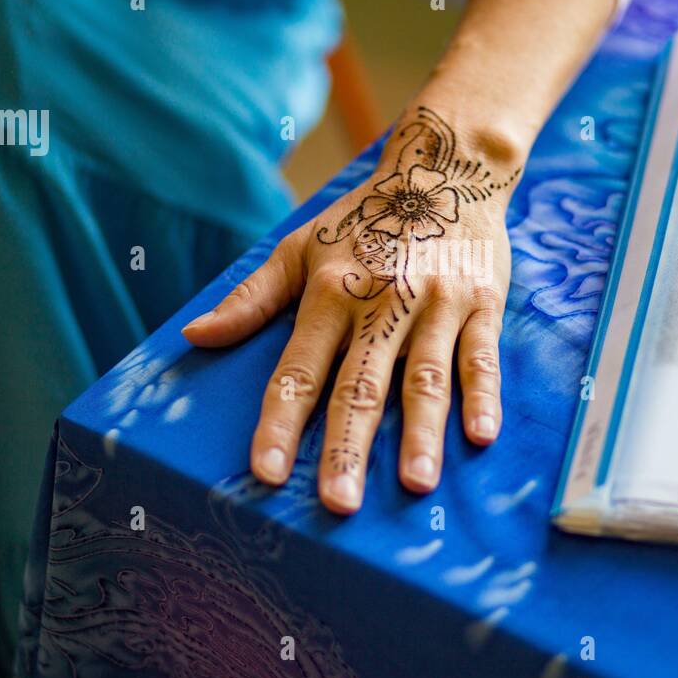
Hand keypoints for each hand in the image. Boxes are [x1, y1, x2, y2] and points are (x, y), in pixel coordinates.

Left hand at [183, 106, 521, 513]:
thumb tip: (194, 337)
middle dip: (348, 448)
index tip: (266, 473)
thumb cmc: (362, 221)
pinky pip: (480, 356)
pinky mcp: (480, 304)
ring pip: (424, 378)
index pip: (298, 369)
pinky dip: (483, 396)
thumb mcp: (299, 249)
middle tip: (338, 504)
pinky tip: (480, 436)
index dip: (280, 422)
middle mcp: (381, 301)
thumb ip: (251, 299)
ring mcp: (434, 304)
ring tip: (416, 486)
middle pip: (360, 385)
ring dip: (420, 434)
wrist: (443, 172)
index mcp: (330, 292)